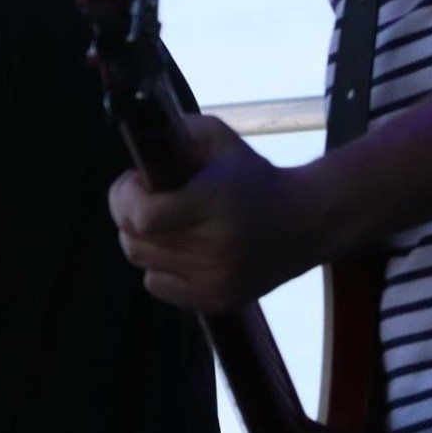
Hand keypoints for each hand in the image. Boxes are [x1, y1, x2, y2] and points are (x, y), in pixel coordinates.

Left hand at [107, 115, 331, 311]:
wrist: (306, 221)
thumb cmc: (253, 176)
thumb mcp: (218, 138)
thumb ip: (178, 132)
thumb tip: (140, 143)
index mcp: (214, 203)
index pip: (144, 217)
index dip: (125, 198)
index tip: (136, 181)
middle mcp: (215, 247)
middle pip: (135, 242)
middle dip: (128, 215)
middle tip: (147, 197)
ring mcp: (215, 279)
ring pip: (143, 263)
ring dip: (143, 240)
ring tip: (164, 222)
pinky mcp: (216, 299)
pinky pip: (158, 286)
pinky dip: (158, 267)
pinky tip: (178, 248)